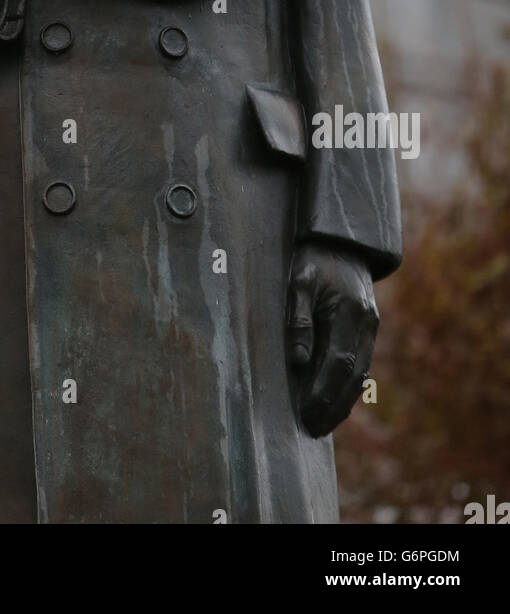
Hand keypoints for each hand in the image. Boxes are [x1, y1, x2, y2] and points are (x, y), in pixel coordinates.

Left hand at [287, 242, 378, 437]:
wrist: (343, 241)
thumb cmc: (314, 260)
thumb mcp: (299, 281)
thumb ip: (298, 319)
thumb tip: (300, 360)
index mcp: (350, 313)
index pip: (338, 363)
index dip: (323, 392)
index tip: (307, 413)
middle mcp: (366, 325)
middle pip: (353, 377)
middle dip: (333, 406)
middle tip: (313, 428)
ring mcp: (371, 328)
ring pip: (360, 375)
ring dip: (343, 402)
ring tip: (322, 424)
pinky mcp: (368, 329)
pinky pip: (361, 365)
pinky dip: (349, 387)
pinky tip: (335, 401)